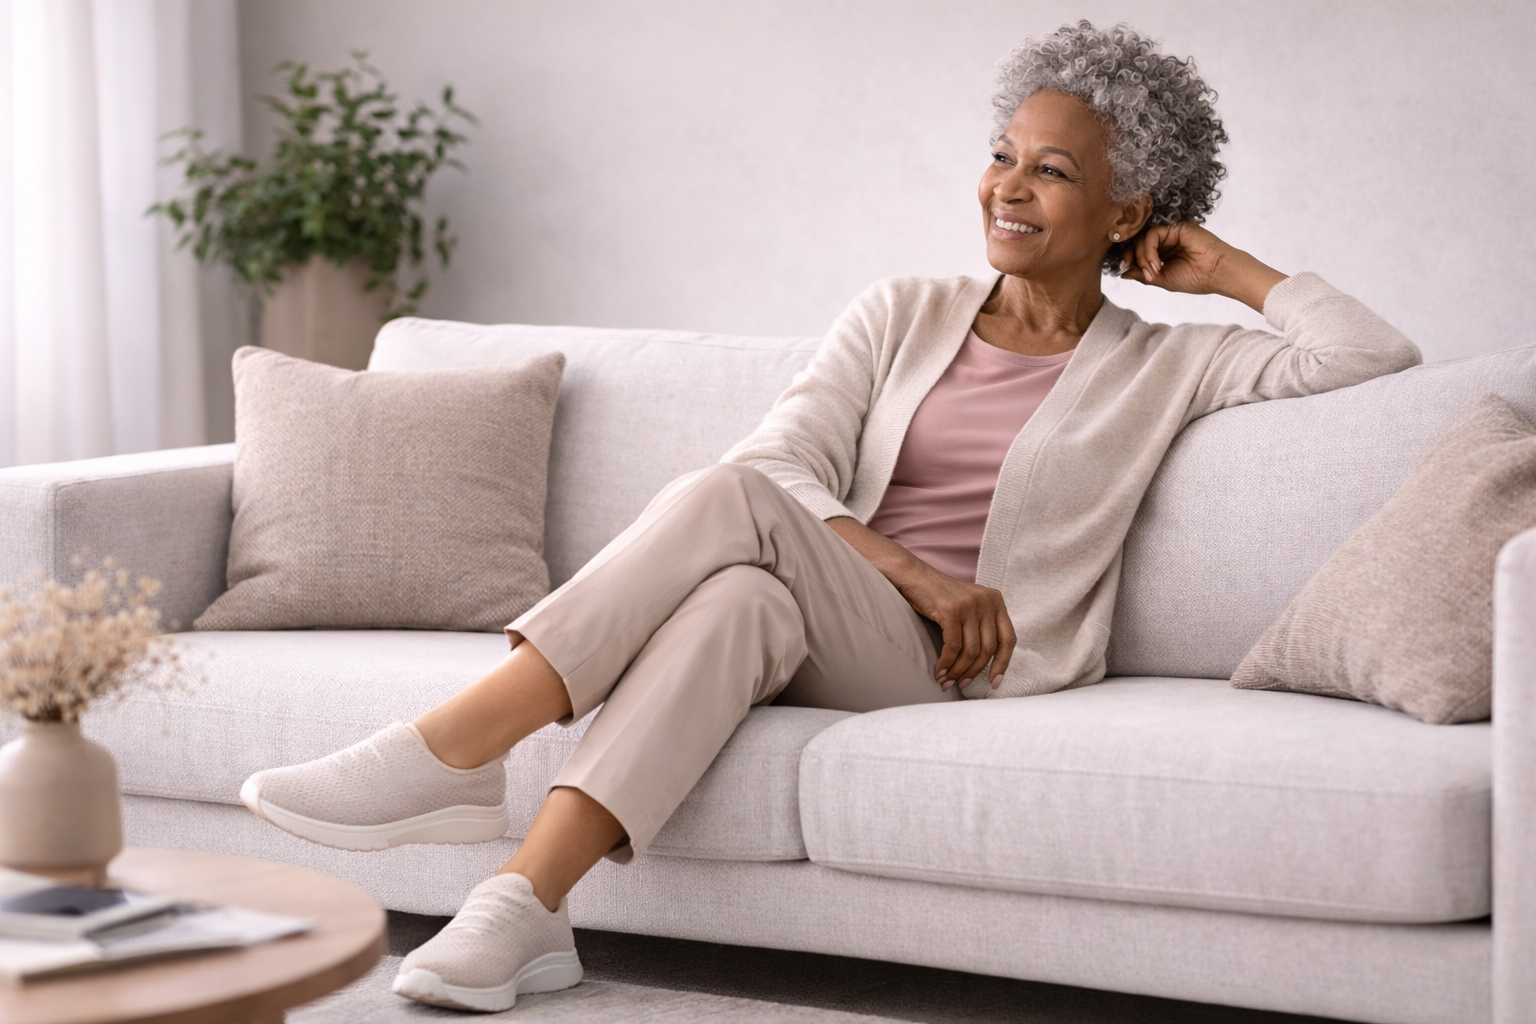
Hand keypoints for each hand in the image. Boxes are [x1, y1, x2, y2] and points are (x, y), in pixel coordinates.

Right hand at [895, 563, 1016, 689]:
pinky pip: (953, 646)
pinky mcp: (951, 610)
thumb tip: (984, 663)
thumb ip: (981, 625)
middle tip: (961, 684)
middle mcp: (987, 601)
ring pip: (971, 650)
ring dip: (958, 671)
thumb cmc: (939, 596)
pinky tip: (939, 671)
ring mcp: (969, 605)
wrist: (913, 576)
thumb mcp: (969, 606)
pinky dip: (946, 663)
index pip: (1008, 639)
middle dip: (974, 672)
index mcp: (996, 601)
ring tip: (947, 681)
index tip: (994, 682)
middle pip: (988, 649)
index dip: (1003, 664)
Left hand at [1120, 221, 1286, 313]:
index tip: (1122, 269)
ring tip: (1153, 271)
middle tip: (1129, 268)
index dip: (1127, 258)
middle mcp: (1165, 240)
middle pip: (1136, 241)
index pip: (1136, 249)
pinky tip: (1156, 263)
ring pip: (1143, 238)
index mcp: (1162, 253)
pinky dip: (1149, 250)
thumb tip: (1121, 273)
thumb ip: (1142, 274)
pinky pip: (1153, 234)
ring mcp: (1171, 232)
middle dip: (1130, 256)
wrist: (1217, 274)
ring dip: (1141, 256)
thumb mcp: (1162, 279)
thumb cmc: (1195, 278)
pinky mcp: (1176, 226)